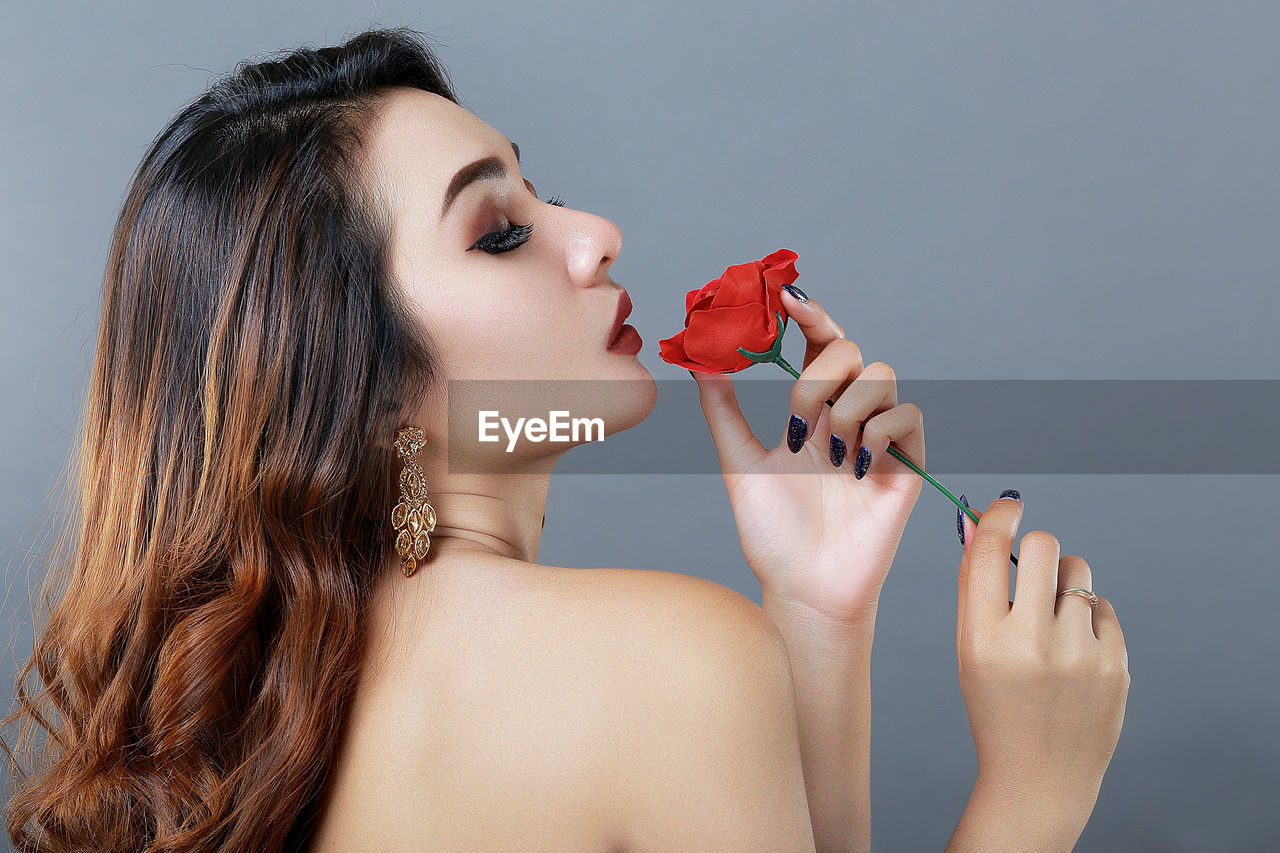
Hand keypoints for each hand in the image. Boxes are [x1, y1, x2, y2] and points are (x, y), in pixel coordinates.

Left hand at [690, 288, 925, 623]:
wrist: (803, 586)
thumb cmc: (773, 531)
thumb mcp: (738, 462)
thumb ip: (722, 409)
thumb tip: (696, 358)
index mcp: (811, 410)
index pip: (817, 344)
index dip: (807, 315)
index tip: (785, 297)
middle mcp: (848, 415)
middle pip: (849, 349)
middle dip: (816, 377)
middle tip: (796, 422)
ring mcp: (880, 436)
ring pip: (879, 375)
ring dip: (843, 410)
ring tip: (825, 458)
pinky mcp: (908, 462)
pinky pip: (905, 413)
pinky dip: (876, 431)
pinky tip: (855, 469)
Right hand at [955, 494, 1130, 815]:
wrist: (1038, 775)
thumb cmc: (996, 704)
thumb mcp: (969, 648)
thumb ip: (972, 585)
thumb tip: (980, 521)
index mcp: (983, 637)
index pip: (988, 550)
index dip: (1000, 515)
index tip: (1009, 505)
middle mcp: (1031, 641)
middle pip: (1043, 546)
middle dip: (1035, 548)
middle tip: (1030, 568)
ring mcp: (1078, 654)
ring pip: (1077, 571)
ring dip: (1063, 582)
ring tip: (1053, 617)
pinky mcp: (1114, 664)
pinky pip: (1102, 606)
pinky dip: (1087, 618)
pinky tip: (1074, 651)